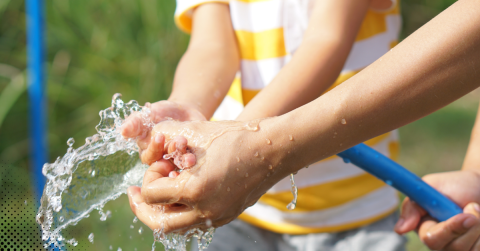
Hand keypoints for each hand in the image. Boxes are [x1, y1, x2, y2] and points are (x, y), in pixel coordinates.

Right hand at [121, 100, 205, 164]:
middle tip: (180, 141)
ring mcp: (175, 162)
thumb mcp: (149, 112)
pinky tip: (198, 160)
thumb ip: (135, 122)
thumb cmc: (162, 112)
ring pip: (178, 166)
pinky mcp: (189, 161)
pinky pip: (191, 166)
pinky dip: (194, 163)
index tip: (160, 136)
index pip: (147, 155)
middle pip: (163, 163)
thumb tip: (122, 131)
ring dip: (184, 161)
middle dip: (171, 152)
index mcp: (147, 151)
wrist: (185, 112)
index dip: (153, 147)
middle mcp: (160, 160)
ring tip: (191, 156)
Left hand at [127, 118, 291, 232]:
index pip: (151, 195)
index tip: (162, 162)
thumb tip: (150, 142)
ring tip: (160, 195)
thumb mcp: (196, 132)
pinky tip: (184, 194)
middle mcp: (204, 210)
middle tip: (136, 195)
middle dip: (143, 209)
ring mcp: (218, 216)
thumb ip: (167, 138)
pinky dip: (184, 212)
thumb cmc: (236, 137)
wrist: (272, 149)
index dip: (149, 176)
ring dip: (163, 212)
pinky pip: (197, 222)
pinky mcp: (227, 215)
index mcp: (194, 190)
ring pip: (178, 227)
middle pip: (160, 223)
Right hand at [394, 170, 479, 250]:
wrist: (478, 186)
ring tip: (477, 208)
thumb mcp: (431, 187)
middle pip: (454, 248)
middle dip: (469, 228)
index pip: (431, 239)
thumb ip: (412, 206)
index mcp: (424, 227)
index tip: (466, 216)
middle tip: (475, 207)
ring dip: (479, 227)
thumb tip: (399, 230)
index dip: (449, 229)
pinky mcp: (473, 248)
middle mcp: (441, 242)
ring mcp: (458, 248)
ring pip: (471, 249)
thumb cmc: (455, 185)